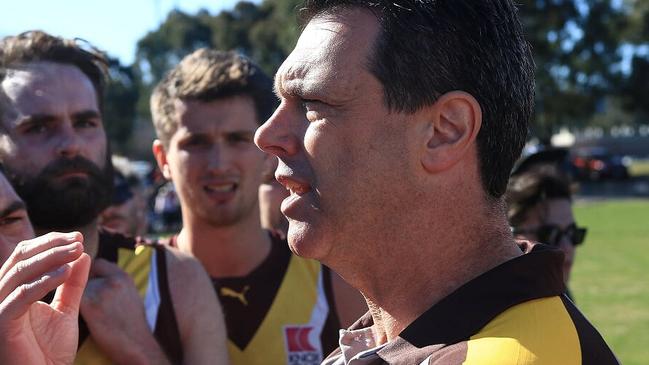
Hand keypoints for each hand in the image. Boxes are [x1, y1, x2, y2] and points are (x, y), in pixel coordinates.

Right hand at [0, 232, 90, 364]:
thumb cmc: (50, 350)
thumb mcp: (67, 309)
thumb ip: (73, 284)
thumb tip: (82, 254)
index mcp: (12, 290)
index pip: (26, 255)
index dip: (51, 242)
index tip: (78, 237)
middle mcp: (0, 295)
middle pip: (21, 258)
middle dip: (52, 245)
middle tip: (78, 240)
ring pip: (20, 272)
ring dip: (51, 258)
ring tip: (77, 251)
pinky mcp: (2, 323)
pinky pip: (21, 296)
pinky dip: (44, 281)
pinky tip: (66, 272)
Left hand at [81, 258, 170, 364]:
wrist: (136, 346)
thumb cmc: (132, 326)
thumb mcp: (131, 297)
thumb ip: (116, 285)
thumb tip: (99, 279)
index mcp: (124, 277)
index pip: (98, 264)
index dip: (90, 274)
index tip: (88, 287)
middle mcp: (114, 280)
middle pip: (85, 274)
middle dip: (83, 286)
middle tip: (86, 302)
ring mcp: (102, 291)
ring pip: (77, 287)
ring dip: (77, 297)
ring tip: (88, 314)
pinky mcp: (90, 305)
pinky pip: (71, 299)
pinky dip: (72, 307)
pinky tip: (80, 319)